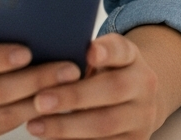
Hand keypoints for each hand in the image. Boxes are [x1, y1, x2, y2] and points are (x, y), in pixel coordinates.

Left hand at [26, 34, 161, 139]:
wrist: (134, 103)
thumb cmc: (103, 75)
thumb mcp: (99, 58)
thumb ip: (80, 53)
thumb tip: (44, 56)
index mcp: (132, 57)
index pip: (121, 50)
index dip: (107, 51)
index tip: (90, 53)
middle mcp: (144, 85)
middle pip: (113, 89)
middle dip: (74, 96)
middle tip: (40, 101)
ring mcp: (143, 116)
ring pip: (106, 124)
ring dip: (67, 127)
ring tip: (36, 125)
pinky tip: (51, 139)